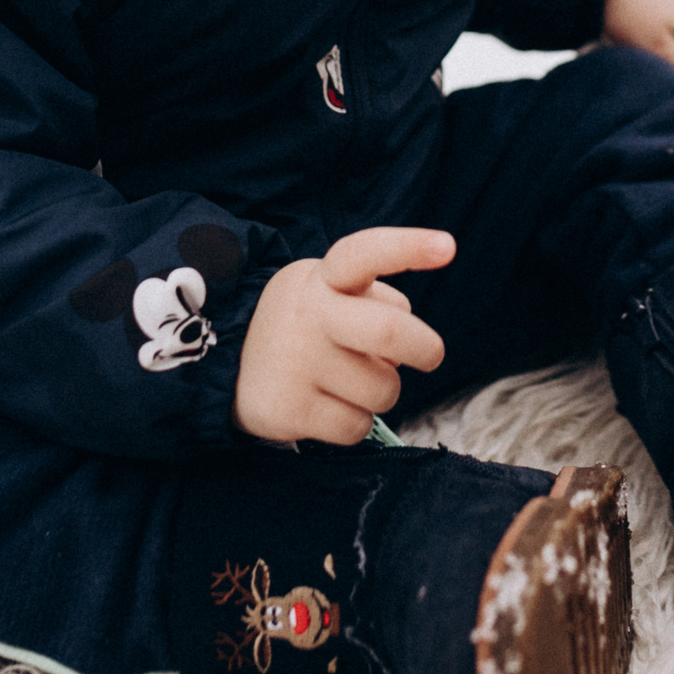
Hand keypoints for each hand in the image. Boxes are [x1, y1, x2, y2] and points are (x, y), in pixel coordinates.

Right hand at [234, 226, 452, 443]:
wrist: (227, 365)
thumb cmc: (304, 326)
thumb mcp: (326, 292)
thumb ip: (372, 301)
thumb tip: (411, 336)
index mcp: (323, 279)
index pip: (364, 253)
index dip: (407, 248)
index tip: (447, 247)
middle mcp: (309, 315)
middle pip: (390, 331)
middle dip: (425, 348)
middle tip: (431, 356)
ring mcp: (297, 364)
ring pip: (383, 390)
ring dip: (382, 392)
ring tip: (349, 381)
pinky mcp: (289, 409)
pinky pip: (358, 427)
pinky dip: (356, 422)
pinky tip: (329, 406)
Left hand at [602, 0, 673, 106]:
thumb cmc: (630, 11)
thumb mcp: (658, 49)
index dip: (673, 89)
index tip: (645, 79)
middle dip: (660, 69)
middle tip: (629, 60)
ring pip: (673, 47)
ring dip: (651, 52)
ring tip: (622, 42)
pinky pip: (664, 28)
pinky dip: (645, 33)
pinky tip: (625, 27)